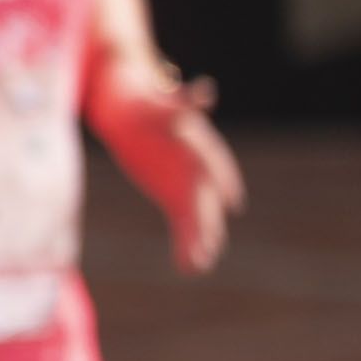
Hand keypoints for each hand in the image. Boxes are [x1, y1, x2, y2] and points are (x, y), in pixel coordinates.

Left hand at [96, 70, 243, 272]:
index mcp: (201, 147)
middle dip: (207, 223)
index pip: (214, 166)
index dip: (224, 181)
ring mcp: (189, 187)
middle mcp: (199, 171)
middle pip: (205, 199)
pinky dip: (184, 244)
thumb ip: (186, 104)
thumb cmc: (148, 104)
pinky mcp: (175, 200)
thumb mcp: (162, 104)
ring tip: (198, 266)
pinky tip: (186, 267)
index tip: (231, 201)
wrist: (128, 111)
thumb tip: (206, 93)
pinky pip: (182, 225)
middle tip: (208, 248)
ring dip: (198, 240)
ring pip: (196, 217)